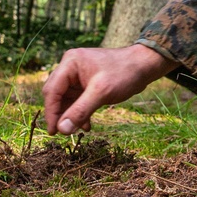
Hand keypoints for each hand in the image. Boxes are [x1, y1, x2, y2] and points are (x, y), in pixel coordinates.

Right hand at [43, 44, 176, 133]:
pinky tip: (86, 125)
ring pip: (66, 99)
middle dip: (60, 114)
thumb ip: (80, 111)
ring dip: (71, 115)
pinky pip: (77, 100)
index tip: (53, 132)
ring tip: (77, 130)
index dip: (51, 113)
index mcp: (70, 63)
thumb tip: (62, 129)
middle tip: (62, 133)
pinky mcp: (87, 82)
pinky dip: (80, 112)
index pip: (52, 90)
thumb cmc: (124, 73)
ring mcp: (78, 75)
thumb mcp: (101, 93)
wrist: (145, 66)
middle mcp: (71, 67)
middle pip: (56, 94)